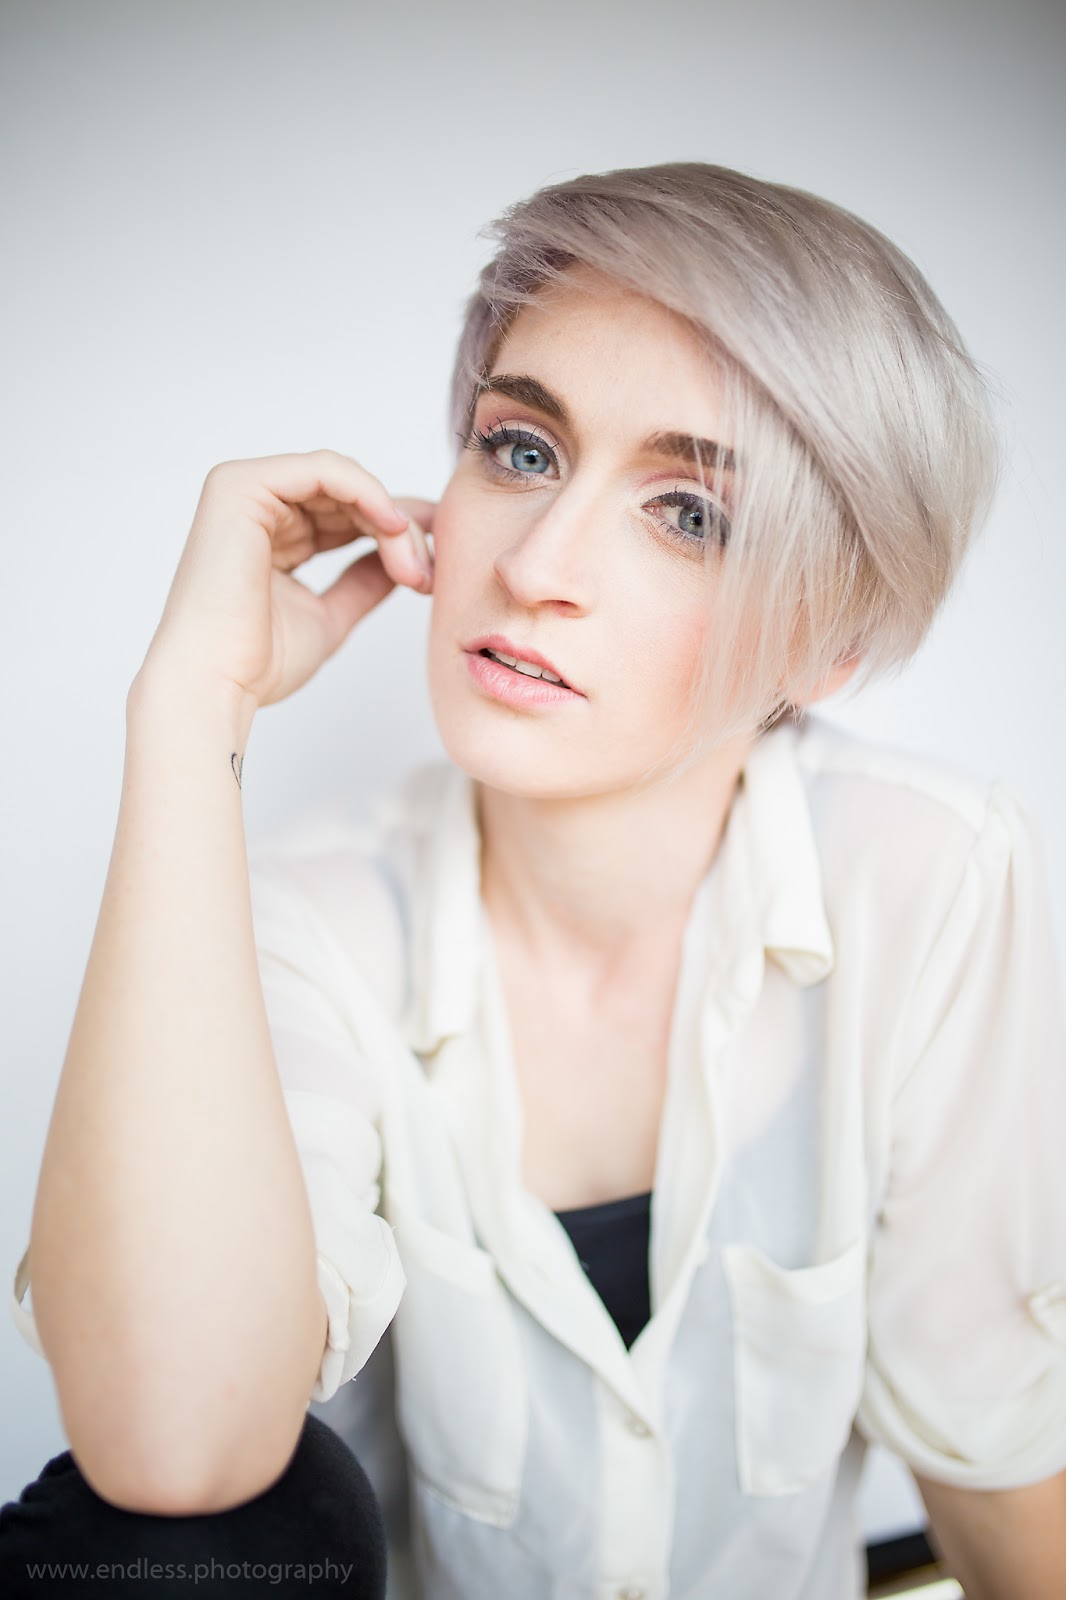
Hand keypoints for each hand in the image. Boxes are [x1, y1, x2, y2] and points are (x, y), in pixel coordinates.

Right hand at [138, 449, 435, 708]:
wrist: (217, 684)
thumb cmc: (257, 663)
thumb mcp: (329, 615)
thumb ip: (362, 582)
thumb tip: (403, 561)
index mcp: (272, 533)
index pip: (346, 513)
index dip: (396, 533)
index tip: (433, 566)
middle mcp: (257, 506)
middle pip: (350, 495)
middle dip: (400, 530)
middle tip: (427, 574)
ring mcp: (245, 490)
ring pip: (344, 482)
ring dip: (390, 520)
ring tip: (412, 566)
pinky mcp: (241, 486)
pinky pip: (324, 470)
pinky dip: (367, 492)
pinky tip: (393, 526)